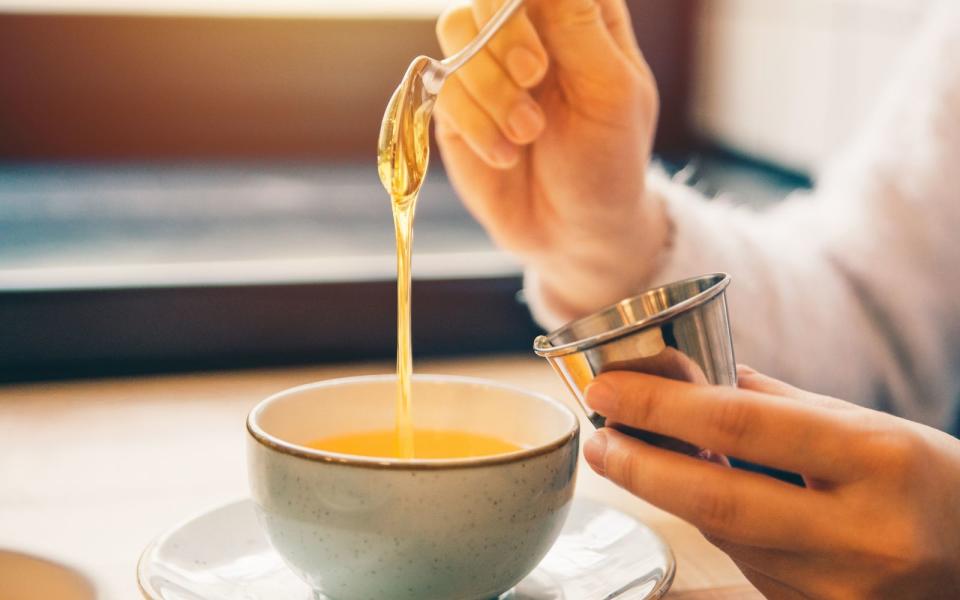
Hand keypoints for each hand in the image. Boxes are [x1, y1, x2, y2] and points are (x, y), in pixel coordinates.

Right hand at [434, 0, 668, 315]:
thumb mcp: (610, 91)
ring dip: (490, 85)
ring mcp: (487, 62)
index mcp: (578, 12)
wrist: (571, 231)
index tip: (542, 46)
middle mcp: (529, 27)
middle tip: (534, 75)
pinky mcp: (455, 102)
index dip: (524, 0)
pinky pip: (442, 86)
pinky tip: (507, 155)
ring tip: (527, 133)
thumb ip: (578, 24)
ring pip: (456, 29)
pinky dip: (475, 124)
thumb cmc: (606, 159)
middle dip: (505, 31)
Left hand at [583, 366, 959, 598]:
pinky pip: (749, 568)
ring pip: (726, 537)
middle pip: (716, 501)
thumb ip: (775, 403)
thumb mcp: (867, 425)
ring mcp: (843, 591)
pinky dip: (718, 530)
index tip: (609, 391)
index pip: (742, 427)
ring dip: (673, 495)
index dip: (662, 406)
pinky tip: (703, 500)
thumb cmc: (927, 478)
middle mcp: (861, 534)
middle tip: (599, 440)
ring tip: (638, 457)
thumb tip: (689, 375)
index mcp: (877, 459)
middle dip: (640, 467)